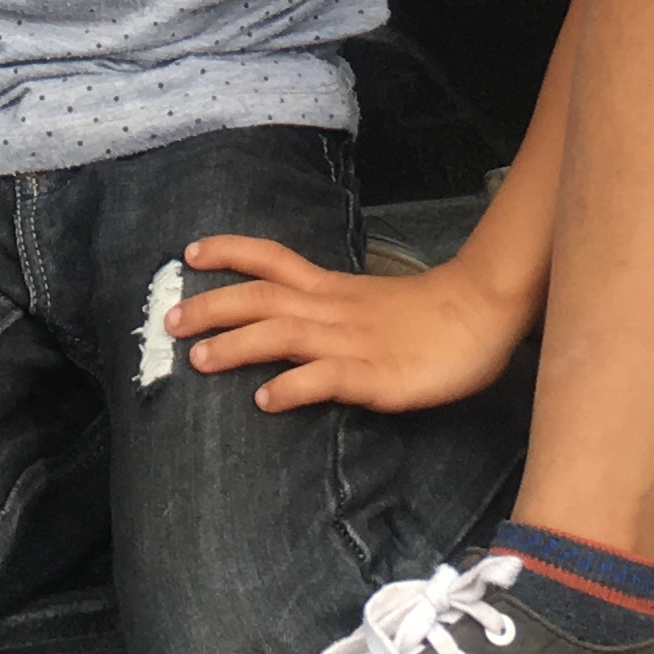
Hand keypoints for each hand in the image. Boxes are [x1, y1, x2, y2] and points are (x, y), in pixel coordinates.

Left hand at [166, 238, 530, 413]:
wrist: (483, 313)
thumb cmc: (429, 314)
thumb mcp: (369, 303)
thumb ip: (330, 310)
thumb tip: (289, 324)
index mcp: (332, 287)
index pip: (272, 259)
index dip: (230, 253)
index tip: (190, 253)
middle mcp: (333, 309)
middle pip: (262, 297)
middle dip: (213, 305)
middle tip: (169, 321)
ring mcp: (353, 342)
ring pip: (284, 335)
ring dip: (238, 345)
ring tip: (200, 360)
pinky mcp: (376, 377)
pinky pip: (327, 379)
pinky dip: (294, 387)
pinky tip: (267, 400)